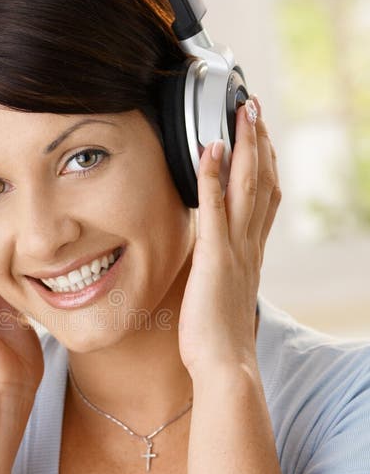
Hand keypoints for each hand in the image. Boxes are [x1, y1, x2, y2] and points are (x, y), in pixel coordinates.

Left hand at [178, 96, 280, 379]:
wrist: (225, 366)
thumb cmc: (217, 338)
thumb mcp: (221, 294)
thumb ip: (220, 270)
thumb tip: (210, 259)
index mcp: (250, 254)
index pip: (264, 198)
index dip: (264, 163)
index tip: (259, 136)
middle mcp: (249, 246)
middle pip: (262, 182)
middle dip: (259, 141)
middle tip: (253, 107)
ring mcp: (235, 250)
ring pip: (247, 187)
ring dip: (245, 146)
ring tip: (241, 112)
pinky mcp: (215, 259)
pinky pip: (215, 210)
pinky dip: (214, 177)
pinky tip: (209, 150)